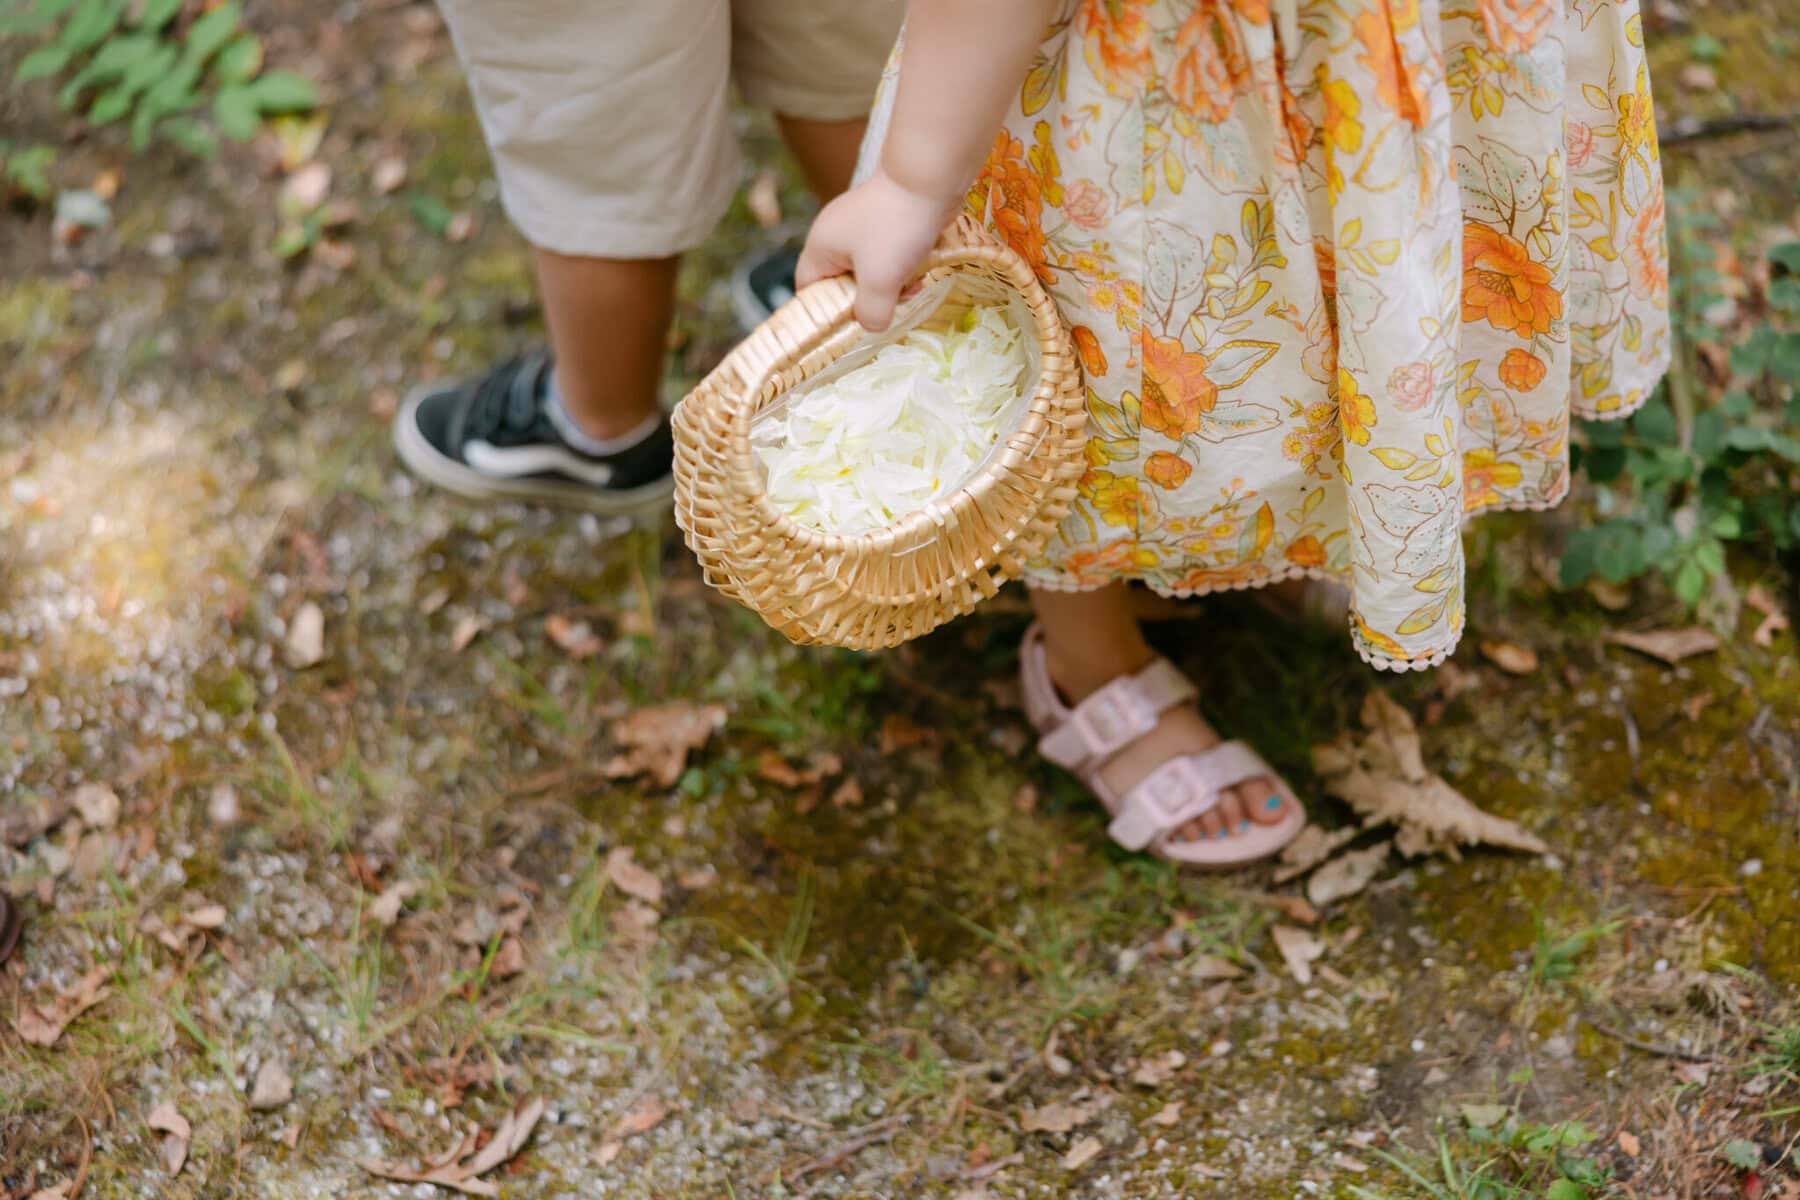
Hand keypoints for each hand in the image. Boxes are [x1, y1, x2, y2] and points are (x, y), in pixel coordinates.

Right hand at [796, 168, 958, 331]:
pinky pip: (890, 255)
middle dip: (868, 300)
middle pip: (843, 283)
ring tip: (913, 287)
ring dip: (891, 285)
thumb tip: (872, 326)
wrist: (930, 177)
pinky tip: (923, 270)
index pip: (808, 290)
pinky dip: (904, 267)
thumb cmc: (895, 228)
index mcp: (821, 246)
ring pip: (871, 271)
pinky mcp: (887, 219)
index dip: (825, 313)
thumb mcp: (879, 280)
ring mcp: (862, 225)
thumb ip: (871, 313)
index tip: (851, 328)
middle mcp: (836, 234)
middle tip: (890, 308)